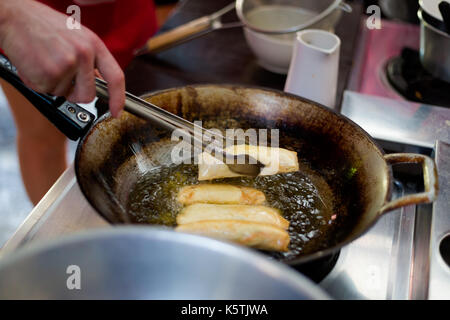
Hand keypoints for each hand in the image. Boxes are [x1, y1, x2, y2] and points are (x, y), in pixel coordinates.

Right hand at [0, 0, 124, 116]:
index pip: (116, 77)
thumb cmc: (43, 26)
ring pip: (65, 94)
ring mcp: (67, 64)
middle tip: (61, 77)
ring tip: (45, 62)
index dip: (118, 99)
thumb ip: (90, 59)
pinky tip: (35, 65)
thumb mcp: (77, 36)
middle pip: (88, 95)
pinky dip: (39, 83)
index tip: (116, 112)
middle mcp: (84, 54)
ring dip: (53, 85)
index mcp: (94, 45)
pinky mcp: (49, 74)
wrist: (14, 17)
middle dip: (75, 93)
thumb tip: (99, 81)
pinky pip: (47, 91)